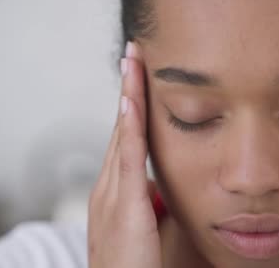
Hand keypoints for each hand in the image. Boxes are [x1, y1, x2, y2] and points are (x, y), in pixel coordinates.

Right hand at [87, 42, 161, 267]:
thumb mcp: (151, 226)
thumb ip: (159, 200)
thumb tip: (170, 184)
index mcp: (117, 191)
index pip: (128, 137)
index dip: (134, 104)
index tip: (140, 73)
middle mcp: (108, 187)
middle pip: (123, 127)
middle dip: (129, 88)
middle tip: (135, 52)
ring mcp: (111, 196)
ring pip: (123, 135)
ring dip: (128, 96)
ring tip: (132, 61)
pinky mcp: (124, 208)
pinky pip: (127, 161)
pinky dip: (129, 130)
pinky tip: (131, 104)